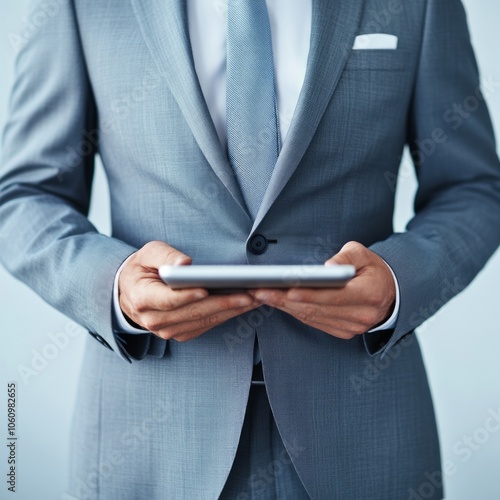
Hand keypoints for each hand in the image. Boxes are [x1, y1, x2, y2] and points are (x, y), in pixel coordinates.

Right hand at [118, 241, 259, 341]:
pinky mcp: (181, 333)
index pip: (169, 300)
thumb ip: (164, 256)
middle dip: (224, 303)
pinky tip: (243, 305)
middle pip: (194, 312)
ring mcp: (168, 330)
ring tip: (255, 299)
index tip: (207, 289)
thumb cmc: (142, 269)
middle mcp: (154, 320)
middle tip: (249, 294)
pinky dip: (226, 315)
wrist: (132, 292)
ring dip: (231, 311)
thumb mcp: (147, 254)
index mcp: (142, 299)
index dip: (189, 296)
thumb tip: (183, 265)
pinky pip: (206, 326)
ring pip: (204, 321)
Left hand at [249, 241, 395, 339]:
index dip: (310, 294)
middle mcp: (362, 315)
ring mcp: (352, 327)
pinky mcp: (343, 332)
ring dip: (284, 307)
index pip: (335, 296)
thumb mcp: (365, 254)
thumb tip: (326, 268)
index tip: (287, 289)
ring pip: (312, 317)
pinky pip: (314, 322)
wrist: (389, 293)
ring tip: (262, 295)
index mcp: (370, 294)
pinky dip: (294, 312)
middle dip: (285, 300)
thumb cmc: (373, 269)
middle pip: (317, 308)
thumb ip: (346, 257)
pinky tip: (278, 303)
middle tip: (260, 291)